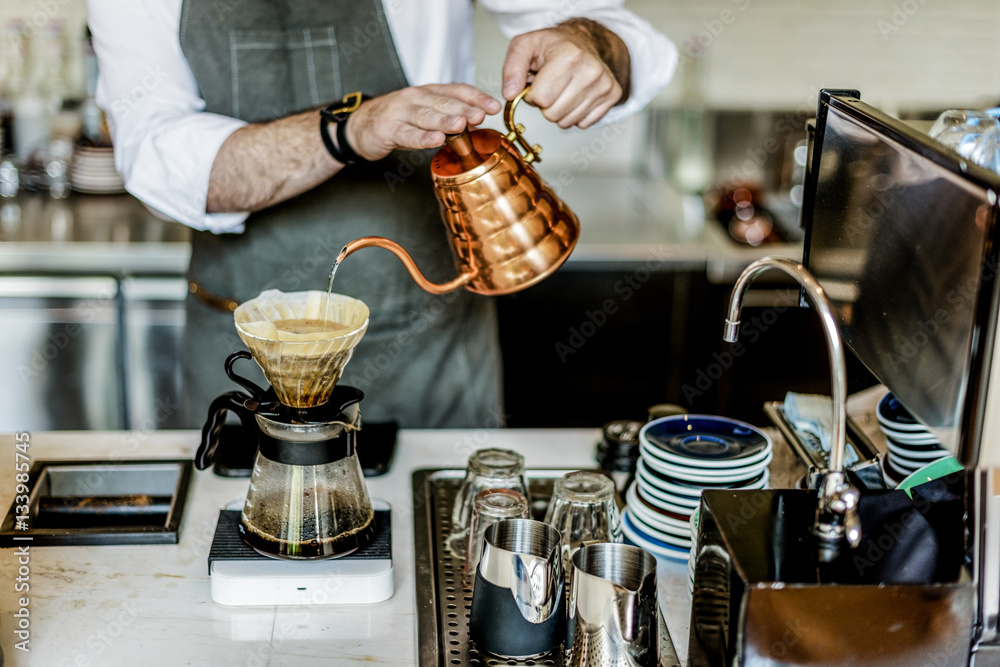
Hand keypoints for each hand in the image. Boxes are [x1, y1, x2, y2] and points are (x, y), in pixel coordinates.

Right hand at [345, 84, 501, 161]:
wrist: (361, 127)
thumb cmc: (397, 121)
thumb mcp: (425, 115)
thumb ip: (448, 118)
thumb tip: (478, 122)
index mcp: (428, 93)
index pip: (456, 90)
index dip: (475, 97)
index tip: (493, 107)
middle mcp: (415, 98)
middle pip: (443, 102)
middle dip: (464, 108)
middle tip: (481, 115)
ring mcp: (400, 112)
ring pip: (426, 116)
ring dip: (445, 120)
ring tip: (462, 125)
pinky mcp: (388, 129)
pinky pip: (407, 134)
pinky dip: (422, 138)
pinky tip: (435, 140)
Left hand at [502, 20, 628, 129]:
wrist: (584, 40)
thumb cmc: (553, 45)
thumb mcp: (525, 47)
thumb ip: (511, 69)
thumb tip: (509, 94)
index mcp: (569, 56)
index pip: (541, 98)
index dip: (532, 94)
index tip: (538, 82)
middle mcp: (591, 71)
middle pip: (553, 114)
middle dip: (545, 104)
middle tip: (550, 86)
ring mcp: (604, 85)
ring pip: (567, 122)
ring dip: (559, 111)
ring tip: (562, 89)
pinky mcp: (612, 95)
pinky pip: (583, 123)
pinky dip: (574, 114)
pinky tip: (575, 95)